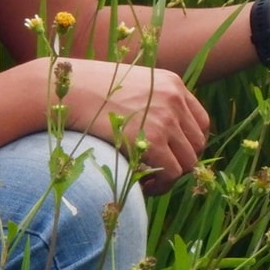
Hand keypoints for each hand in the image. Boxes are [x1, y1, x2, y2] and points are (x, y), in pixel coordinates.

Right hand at [53, 59, 210, 193]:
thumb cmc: (90, 92)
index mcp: (172, 84)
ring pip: (188, 162)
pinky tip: (142, 185)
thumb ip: (151, 103)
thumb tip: (161, 136)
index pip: (200, 122)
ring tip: (149, 181)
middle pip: (198, 144)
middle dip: (181, 162)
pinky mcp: (154, 139)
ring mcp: (167, 119)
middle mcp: (175, 99)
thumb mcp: (130, 87)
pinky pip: (172, 173)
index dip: (189, 144)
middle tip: (157, 172)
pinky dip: (160, 185)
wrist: (69, 92)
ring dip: (171, 176)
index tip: (172, 156)